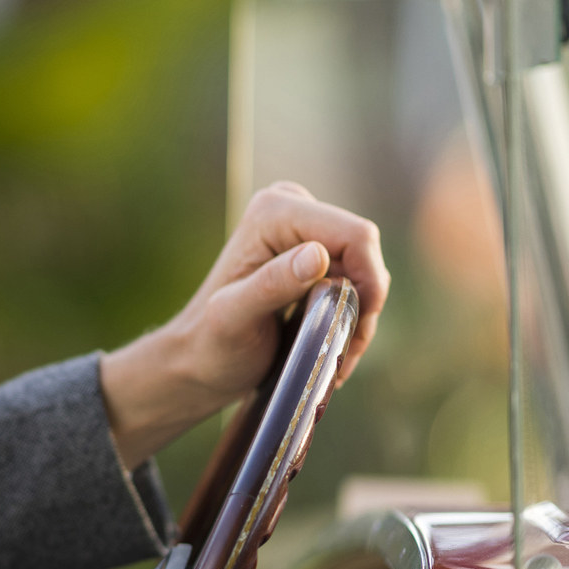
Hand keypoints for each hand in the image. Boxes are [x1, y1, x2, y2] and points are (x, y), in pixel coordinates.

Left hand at [99, 183, 388, 467]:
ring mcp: (306, 228)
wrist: (199, 358)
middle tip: (344, 355)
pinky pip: (356, 280)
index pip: (354, 236)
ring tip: (338, 360)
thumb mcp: (235, 318)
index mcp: (275, 213)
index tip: (354, 333)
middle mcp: (293, 208)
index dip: (368, 282)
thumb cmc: (210, 344)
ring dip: (360, 317)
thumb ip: (272, 284)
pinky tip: (335, 348)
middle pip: (364, 253)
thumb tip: (318, 255)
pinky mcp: (315, 251)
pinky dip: (352, 316)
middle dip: (364, 306)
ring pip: (365, 270)